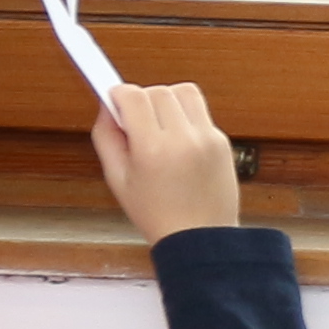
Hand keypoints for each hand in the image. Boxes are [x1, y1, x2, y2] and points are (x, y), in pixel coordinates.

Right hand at [92, 81, 246, 243]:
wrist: (200, 238)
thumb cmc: (156, 215)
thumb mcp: (117, 180)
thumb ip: (107, 137)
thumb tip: (106, 105)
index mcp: (152, 150)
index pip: (133, 96)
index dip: (118, 95)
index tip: (114, 103)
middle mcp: (183, 139)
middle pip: (157, 91)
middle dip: (142, 100)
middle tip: (137, 124)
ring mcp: (207, 138)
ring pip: (183, 92)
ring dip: (168, 101)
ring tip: (161, 127)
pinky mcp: (222, 141)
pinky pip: (201, 111)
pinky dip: (187, 117)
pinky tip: (179, 141)